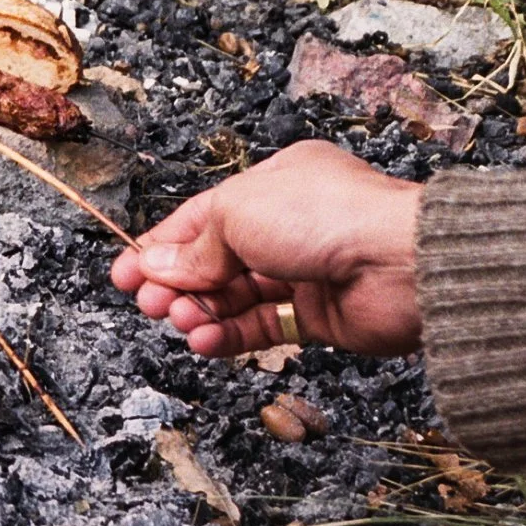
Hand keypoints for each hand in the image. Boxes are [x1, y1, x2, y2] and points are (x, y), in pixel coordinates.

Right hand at [109, 140, 425, 358]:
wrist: (400, 263)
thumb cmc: (326, 216)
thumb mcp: (237, 213)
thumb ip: (195, 247)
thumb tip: (158, 269)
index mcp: (274, 185)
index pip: (203, 218)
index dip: (162, 247)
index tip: (125, 273)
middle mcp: (290, 226)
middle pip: (216, 261)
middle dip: (177, 283)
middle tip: (147, 302)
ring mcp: (306, 272)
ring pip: (236, 297)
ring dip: (200, 311)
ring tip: (177, 321)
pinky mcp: (320, 317)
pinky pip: (264, 327)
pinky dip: (229, 336)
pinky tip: (204, 341)